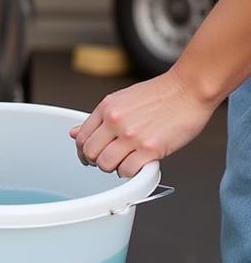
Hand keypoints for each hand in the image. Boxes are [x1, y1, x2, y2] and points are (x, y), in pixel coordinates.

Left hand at [70, 68, 217, 177]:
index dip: (82, 151)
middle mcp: (115, 121)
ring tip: (123, 164)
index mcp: (106, 108)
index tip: (88, 157)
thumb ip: (99, 118)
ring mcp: (132, 135)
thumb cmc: (159, 94)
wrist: (188, 89)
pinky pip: (128, 171)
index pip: (81, 137)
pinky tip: (137, 166)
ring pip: (105, 164)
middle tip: (107, 162)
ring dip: (112, 169)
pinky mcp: (150, 149)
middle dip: (96, 162)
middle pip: (90, 153)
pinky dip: (129, 173)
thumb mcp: (121, 99)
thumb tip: (75, 133)